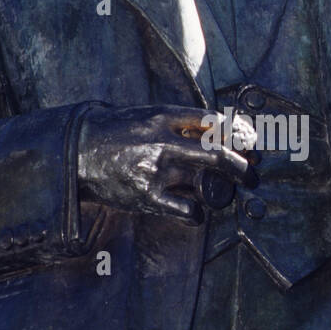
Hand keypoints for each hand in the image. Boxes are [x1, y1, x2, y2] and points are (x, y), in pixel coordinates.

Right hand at [77, 105, 254, 224]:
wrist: (77, 151)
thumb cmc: (117, 132)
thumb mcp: (148, 116)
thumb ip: (182, 124)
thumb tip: (224, 133)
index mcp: (164, 117)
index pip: (215, 122)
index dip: (239, 134)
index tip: (250, 144)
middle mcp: (163, 142)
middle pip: (219, 155)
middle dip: (244, 168)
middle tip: (254, 175)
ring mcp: (155, 170)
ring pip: (206, 184)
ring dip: (219, 191)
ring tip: (219, 192)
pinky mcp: (147, 196)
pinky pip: (188, 210)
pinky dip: (197, 213)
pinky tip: (194, 210)